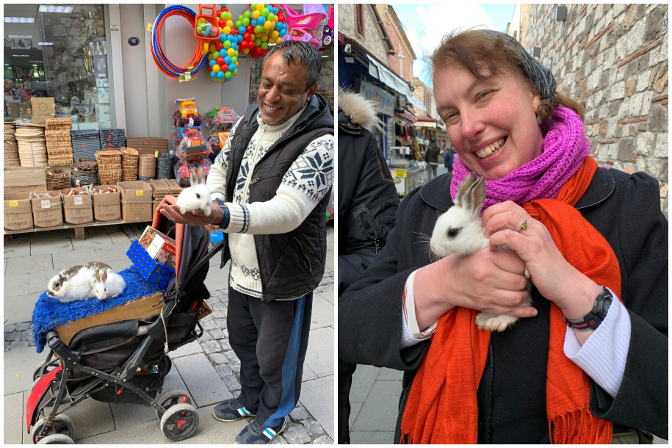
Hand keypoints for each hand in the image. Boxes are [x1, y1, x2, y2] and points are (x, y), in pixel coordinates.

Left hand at [159, 195, 224, 227]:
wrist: (214, 216)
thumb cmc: (212, 212)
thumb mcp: (211, 211)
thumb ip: (203, 211)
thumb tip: (194, 212)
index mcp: (196, 221)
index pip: (186, 216)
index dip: (179, 211)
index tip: (174, 205)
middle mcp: (190, 222)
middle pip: (178, 218)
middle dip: (171, 212)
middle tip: (165, 205)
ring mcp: (187, 221)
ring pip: (176, 219)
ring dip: (168, 214)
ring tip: (162, 208)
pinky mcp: (186, 219)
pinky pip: (176, 219)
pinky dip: (169, 215)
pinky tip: (164, 211)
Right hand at [414, 247, 533, 329]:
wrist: (446, 281)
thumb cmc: (465, 263)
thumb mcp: (480, 250)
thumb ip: (499, 250)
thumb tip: (524, 252)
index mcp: (486, 257)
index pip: (518, 263)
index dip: (524, 265)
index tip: (522, 265)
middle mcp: (486, 275)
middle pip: (519, 281)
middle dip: (525, 281)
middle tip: (522, 278)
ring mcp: (485, 293)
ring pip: (517, 297)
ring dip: (524, 295)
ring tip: (521, 290)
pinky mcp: (485, 306)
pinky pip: (510, 311)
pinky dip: (524, 312)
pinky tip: (531, 312)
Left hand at [482, 201, 600, 320]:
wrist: (566, 285)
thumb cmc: (545, 271)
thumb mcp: (530, 251)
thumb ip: (517, 240)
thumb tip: (496, 236)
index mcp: (533, 225)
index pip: (510, 206)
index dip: (493, 212)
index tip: (486, 227)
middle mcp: (535, 226)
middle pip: (507, 206)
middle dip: (490, 216)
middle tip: (484, 232)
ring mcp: (534, 236)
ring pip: (507, 217)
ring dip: (492, 226)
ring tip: (488, 239)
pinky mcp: (532, 249)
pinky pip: (509, 236)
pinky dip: (496, 240)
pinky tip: (493, 249)